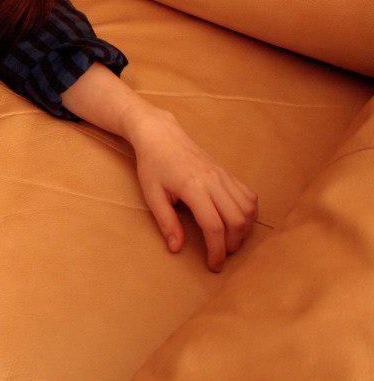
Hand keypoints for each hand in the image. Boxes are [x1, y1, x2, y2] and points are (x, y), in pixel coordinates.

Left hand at [128, 109, 258, 271]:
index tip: (213, 265)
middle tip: (219, 254)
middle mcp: (214, 180)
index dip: (216, 250)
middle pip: (237, 220)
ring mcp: (223, 175)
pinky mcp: (228, 173)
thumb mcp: (152, 195)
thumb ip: (166, 222)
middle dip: (232, 244)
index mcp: (193, 187)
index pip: (214, 226)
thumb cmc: (152, 165)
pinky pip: (249, 196)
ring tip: (228, 240)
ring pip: (247, 210)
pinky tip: (236, 221)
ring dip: (243, 231)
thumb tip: (176, 248)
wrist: (161, 135)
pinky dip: (248, 213)